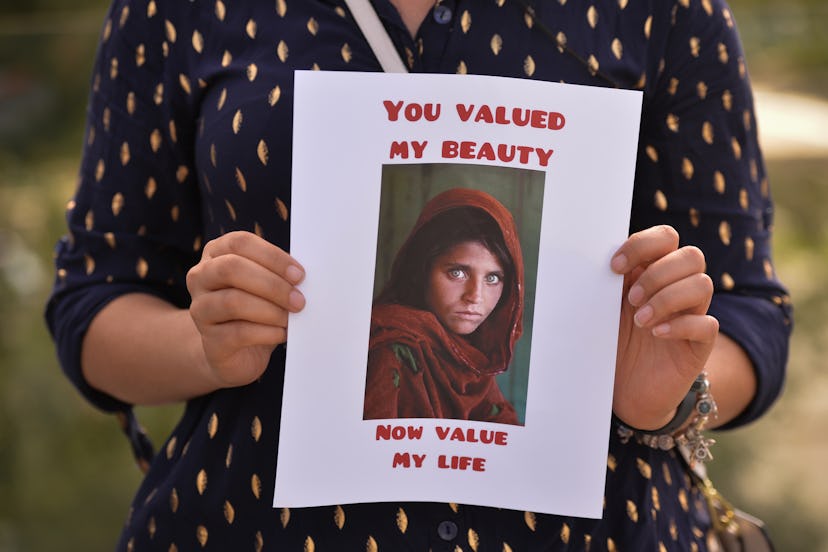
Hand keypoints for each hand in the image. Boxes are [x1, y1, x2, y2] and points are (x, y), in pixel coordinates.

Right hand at [186, 231, 304, 388]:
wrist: (237, 352)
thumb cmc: (257, 309)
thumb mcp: (265, 284)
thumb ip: (278, 274)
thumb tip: (301, 275)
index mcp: (216, 253)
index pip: (240, 243)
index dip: (272, 256)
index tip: (298, 274)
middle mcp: (200, 277)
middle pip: (231, 268)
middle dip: (272, 284)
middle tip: (299, 300)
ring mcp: (200, 309)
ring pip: (233, 302)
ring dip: (271, 310)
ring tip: (289, 318)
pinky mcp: (210, 341)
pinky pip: (239, 333)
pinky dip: (267, 333)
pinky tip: (281, 334)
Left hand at [610, 225, 718, 429]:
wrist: (622, 389)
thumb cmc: (610, 342)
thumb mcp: (603, 308)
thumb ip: (605, 281)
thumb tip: (593, 256)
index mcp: (652, 271)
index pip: (665, 238)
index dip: (642, 245)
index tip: (614, 267)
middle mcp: (677, 288)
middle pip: (691, 256)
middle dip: (658, 273)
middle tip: (631, 299)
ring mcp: (692, 314)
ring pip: (703, 285)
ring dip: (667, 299)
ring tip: (640, 321)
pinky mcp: (700, 344)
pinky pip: (707, 324)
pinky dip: (680, 325)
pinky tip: (656, 334)